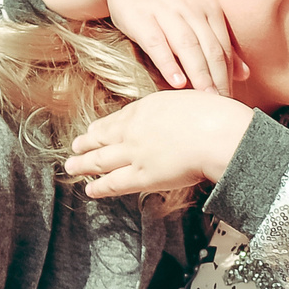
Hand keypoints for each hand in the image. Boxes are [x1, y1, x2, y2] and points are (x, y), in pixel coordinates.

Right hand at [37, 0, 241, 93]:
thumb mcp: (197, 13)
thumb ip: (220, 42)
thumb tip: (245, 74)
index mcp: (208, 8)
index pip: (223, 47)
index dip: (229, 75)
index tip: (232, 100)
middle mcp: (190, 8)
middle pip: (210, 48)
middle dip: (218, 79)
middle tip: (222, 105)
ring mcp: (165, 11)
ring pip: (188, 46)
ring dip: (199, 74)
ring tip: (205, 98)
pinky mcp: (141, 17)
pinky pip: (157, 43)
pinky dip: (168, 63)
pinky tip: (177, 82)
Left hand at [65, 91, 254, 197]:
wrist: (216, 133)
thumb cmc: (214, 115)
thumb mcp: (190, 99)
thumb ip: (176, 109)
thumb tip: (179, 113)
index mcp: (146, 108)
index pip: (119, 118)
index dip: (104, 126)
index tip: (93, 129)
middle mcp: (134, 130)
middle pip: (103, 137)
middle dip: (87, 143)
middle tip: (75, 146)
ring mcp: (135, 154)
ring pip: (101, 160)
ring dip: (84, 164)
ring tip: (71, 167)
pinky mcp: (143, 176)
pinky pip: (115, 183)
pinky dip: (100, 186)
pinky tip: (90, 189)